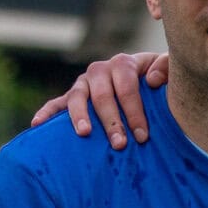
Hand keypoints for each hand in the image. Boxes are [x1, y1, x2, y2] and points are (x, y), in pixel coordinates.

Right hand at [28, 52, 168, 147]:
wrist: (150, 80)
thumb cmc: (161, 83)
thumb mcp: (170, 72)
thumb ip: (166, 68)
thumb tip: (152, 80)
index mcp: (123, 64)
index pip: (126, 87)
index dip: (134, 111)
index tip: (142, 136)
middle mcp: (100, 71)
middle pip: (102, 96)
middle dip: (111, 121)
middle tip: (120, 144)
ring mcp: (84, 84)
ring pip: (77, 98)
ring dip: (80, 117)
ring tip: (86, 134)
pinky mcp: (73, 96)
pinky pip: (56, 103)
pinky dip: (46, 112)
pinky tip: (37, 124)